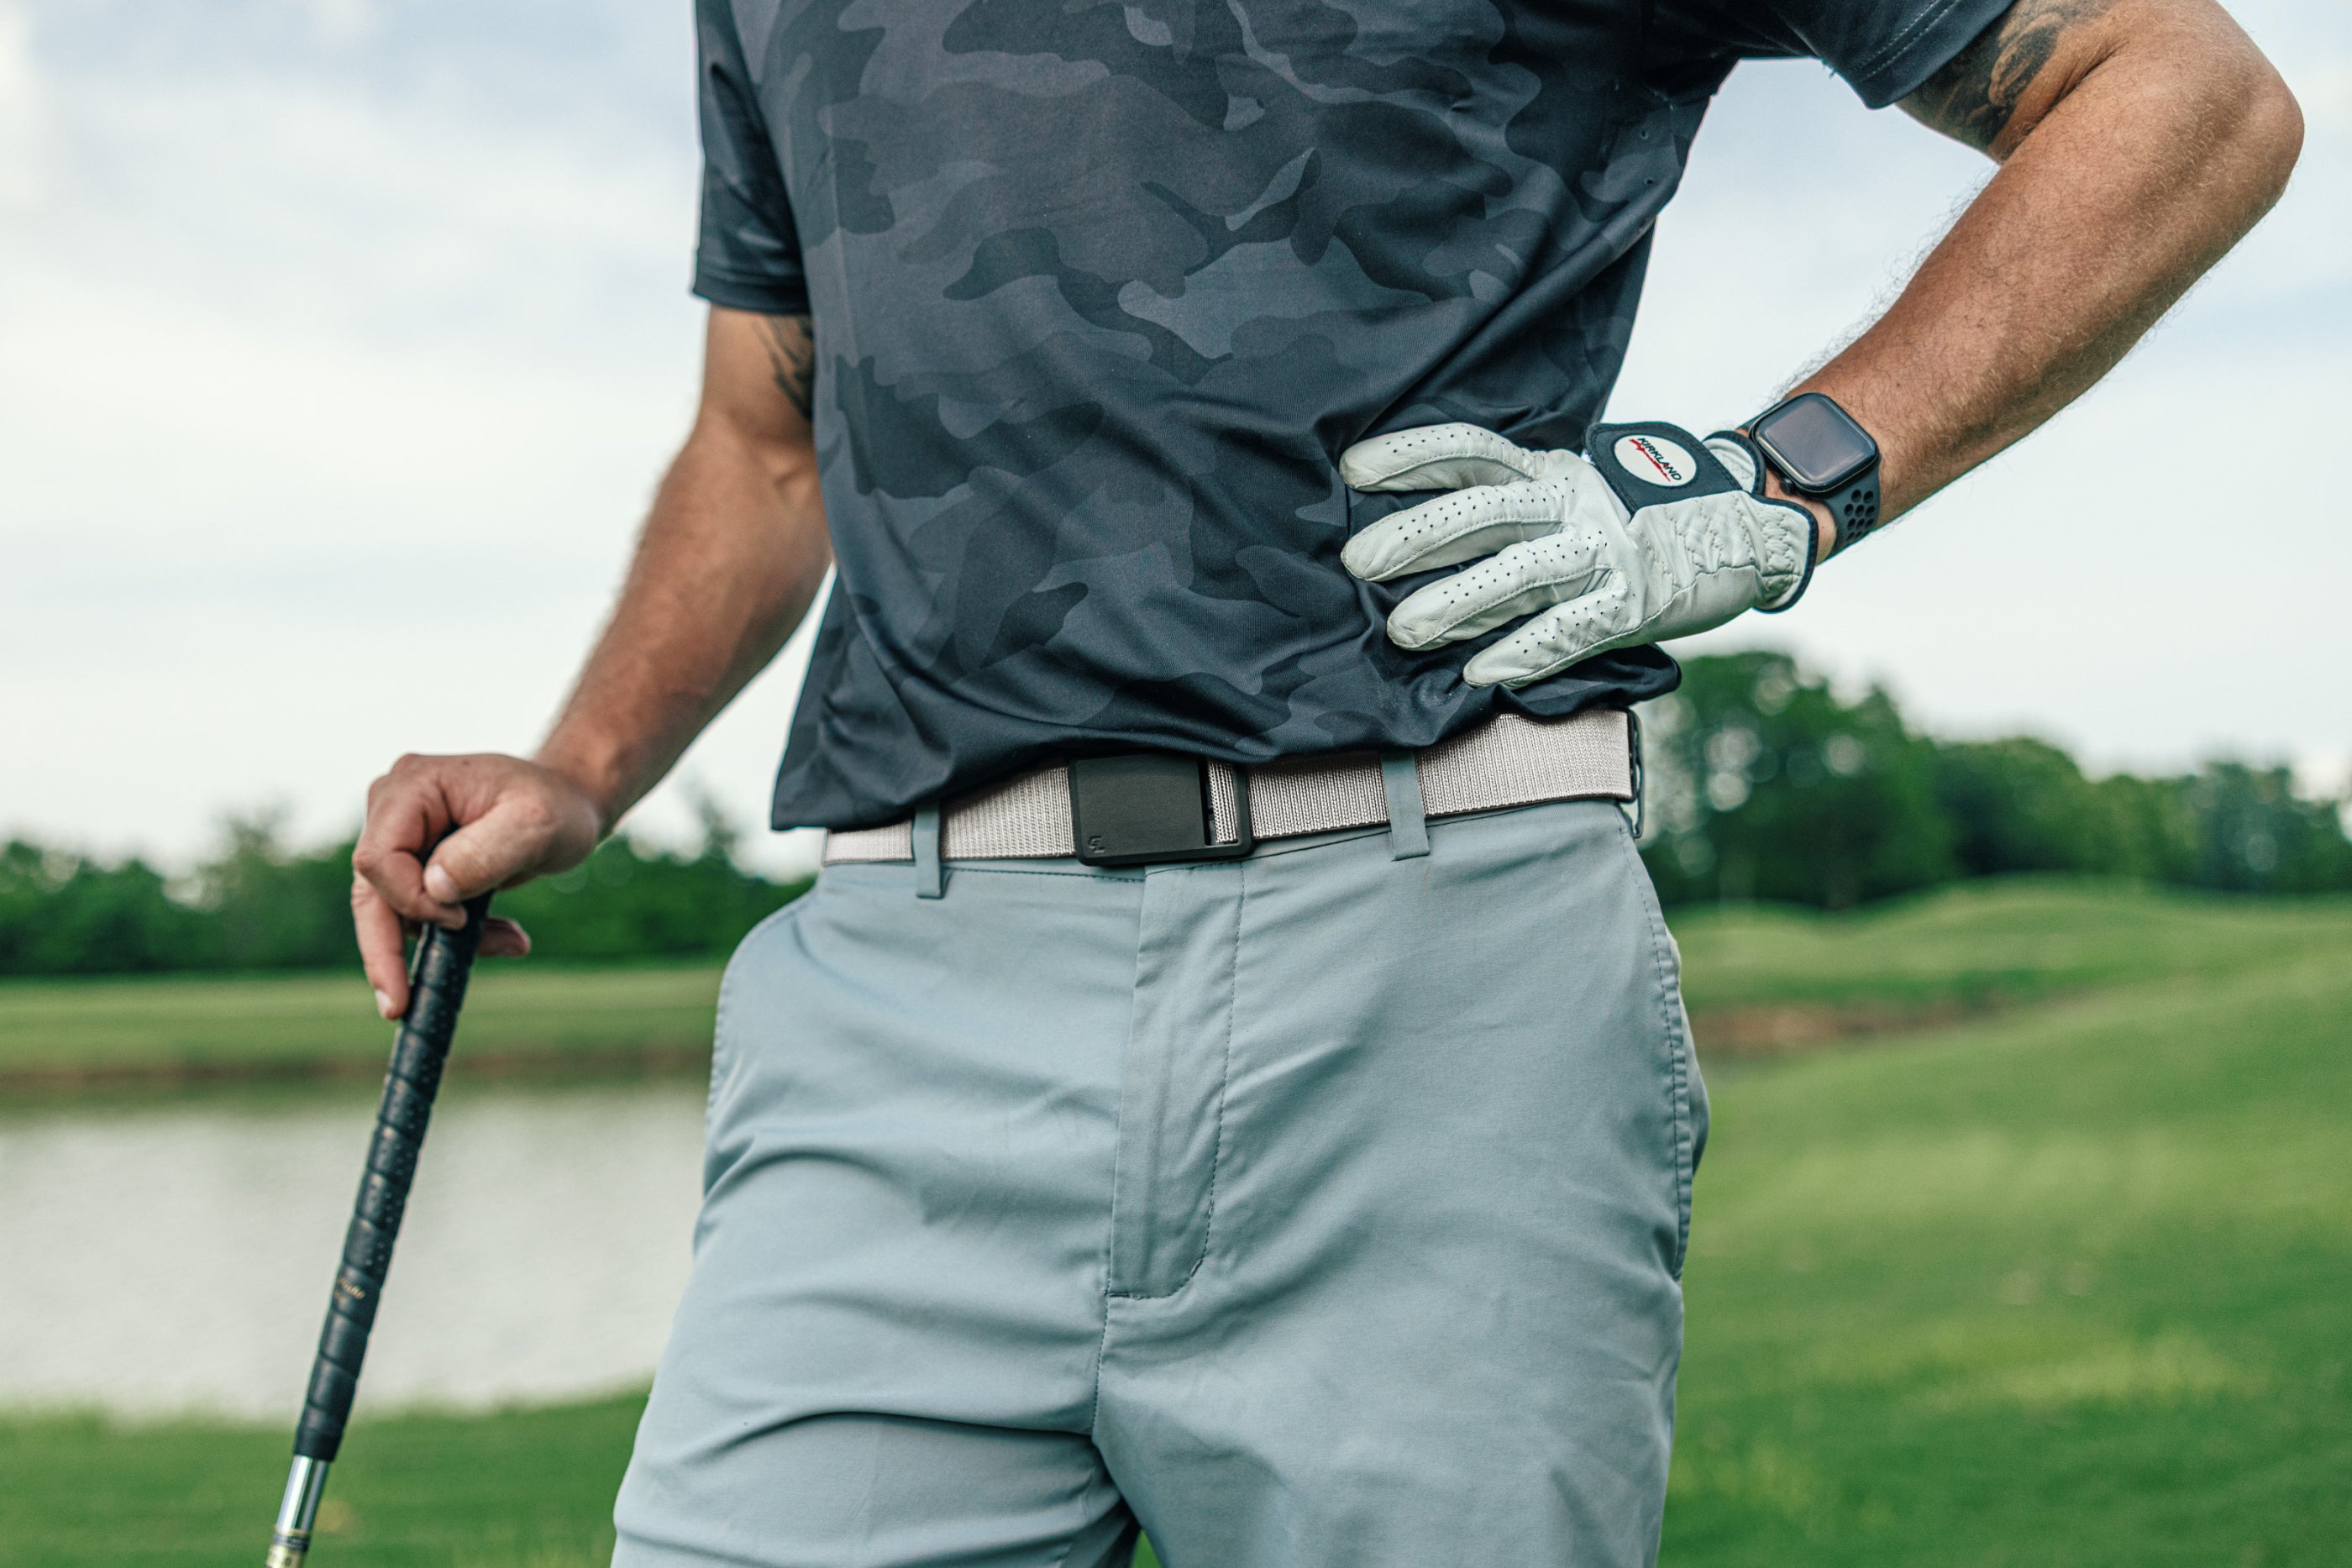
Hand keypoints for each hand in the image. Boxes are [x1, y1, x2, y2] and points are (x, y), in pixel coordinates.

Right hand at [351, 754, 603, 1018]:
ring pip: (394, 910)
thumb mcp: (537, 825)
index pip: (378, 858)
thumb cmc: (558, 807)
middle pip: (370, 890)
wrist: (571, 804)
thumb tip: (434, 889)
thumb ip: (485, 853)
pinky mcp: (417, 863)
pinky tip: (508, 938)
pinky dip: (458, 935)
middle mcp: (394, 807)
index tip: (459, 920)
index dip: (410, 900)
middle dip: (384, 951)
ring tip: (512, 942)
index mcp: (413, 786)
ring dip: (445, 941)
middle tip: (398, 1008)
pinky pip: (419, 913)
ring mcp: (403, 835)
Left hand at [1339, 421, 1817, 687]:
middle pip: (1485, 511)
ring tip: (1401, 633)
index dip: (1412, 455)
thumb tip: (1411, 540)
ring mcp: (1605, 553)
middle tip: (1356, 562)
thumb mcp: (1568, 492)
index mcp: (1549, 472)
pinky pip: (1573, 629)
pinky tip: (1481, 675)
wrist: (1745, 524)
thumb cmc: (1632, 515)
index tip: (1352, 470)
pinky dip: (1526, 651)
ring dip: (1458, 602)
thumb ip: (1504, 511)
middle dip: (1417, 535)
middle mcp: (1572, 505)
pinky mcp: (1635, 603)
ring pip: (1522, 573)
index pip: (1472, 451)